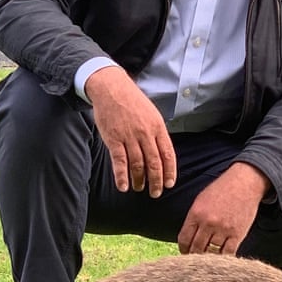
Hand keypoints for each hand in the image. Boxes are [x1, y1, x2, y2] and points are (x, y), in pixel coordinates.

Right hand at [85, 66, 176, 195]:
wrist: (112, 88)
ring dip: (139, 180)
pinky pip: (119, 161)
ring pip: (137, 164)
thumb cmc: (132, 102)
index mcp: (157, 127)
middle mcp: (145, 133)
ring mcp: (129, 136)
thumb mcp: (152, 114)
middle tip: (156, 193)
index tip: (169, 184)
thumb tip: (162, 152)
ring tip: (139, 188)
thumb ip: (157, 133)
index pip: (167, 154)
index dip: (169, 171)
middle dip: (156, 181)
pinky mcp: (113, 138)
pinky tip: (123, 186)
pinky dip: (121, 176)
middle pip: (154, 163)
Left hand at [178, 161, 270, 255]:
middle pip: (196, 248)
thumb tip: (187, 238)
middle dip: (194, 255)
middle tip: (195, 259)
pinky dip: (222, 258)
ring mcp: (223, 230)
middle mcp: (208, 223)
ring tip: (207, 260)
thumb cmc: (221, 190)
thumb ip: (193, 219)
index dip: (183, 249)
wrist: (244, 184)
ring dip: (208, 258)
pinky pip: (227, 253)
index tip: (185, 252)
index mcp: (196, 214)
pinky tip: (220, 257)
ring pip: (210, 253)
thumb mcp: (201, 200)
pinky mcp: (237, 234)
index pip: (184, 239)